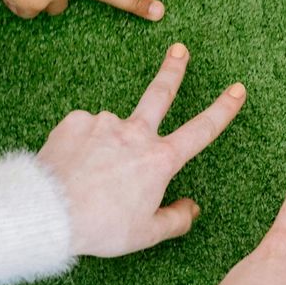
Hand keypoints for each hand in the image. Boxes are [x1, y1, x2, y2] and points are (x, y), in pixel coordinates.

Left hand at [36, 44, 245, 256]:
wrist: (48, 213)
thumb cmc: (101, 226)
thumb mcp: (145, 234)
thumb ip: (175, 220)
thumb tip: (192, 208)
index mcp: (160, 159)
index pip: (202, 129)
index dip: (224, 108)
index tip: (237, 89)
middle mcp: (137, 133)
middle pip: (161, 93)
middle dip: (174, 70)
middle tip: (179, 50)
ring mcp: (106, 123)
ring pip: (113, 130)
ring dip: (107, 144)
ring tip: (89, 174)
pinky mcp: (75, 122)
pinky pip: (84, 131)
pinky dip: (81, 145)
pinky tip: (72, 165)